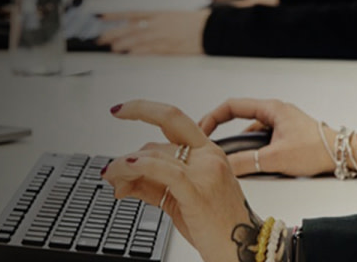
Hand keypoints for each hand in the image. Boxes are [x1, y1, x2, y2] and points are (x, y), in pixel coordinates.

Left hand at [96, 10, 207, 54]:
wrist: (211, 29)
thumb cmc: (195, 22)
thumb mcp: (173, 16)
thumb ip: (157, 21)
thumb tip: (143, 24)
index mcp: (159, 14)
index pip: (131, 14)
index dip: (115, 16)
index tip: (102, 18)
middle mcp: (158, 24)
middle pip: (131, 28)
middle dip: (114, 33)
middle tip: (101, 39)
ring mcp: (163, 36)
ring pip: (138, 40)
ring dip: (123, 44)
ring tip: (112, 48)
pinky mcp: (169, 48)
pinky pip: (150, 50)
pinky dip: (138, 51)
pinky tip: (129, 53)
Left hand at [103, 100, 264, 261]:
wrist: (244, 251)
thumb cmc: (219, 227)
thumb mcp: (181, 200)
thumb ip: (153, 185)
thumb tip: (123, 179)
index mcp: (209, 153)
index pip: (175, 119)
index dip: (146, 109)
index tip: (123, 109)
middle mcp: (209, 157)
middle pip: (165, 128)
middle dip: (133, 132)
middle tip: (112, 159)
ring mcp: (206, 172)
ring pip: (156, 153)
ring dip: (125, 165)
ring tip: (114, 181)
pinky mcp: (198, 192)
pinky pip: (163, 171)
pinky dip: (139, 167)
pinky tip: (125, 170)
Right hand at [196, 98, 340, 177]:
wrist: (342, 155)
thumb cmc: (317, 149)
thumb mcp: (276, 158)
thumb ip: (247, 162)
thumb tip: (224, 165)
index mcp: (271, 109)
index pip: (232, 106)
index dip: (212, 117)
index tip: (200, 129)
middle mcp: (274, 112)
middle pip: (239, 118)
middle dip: (222, 131)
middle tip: (208, 142)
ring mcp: (280, 124)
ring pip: (250, 132)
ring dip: (239, 143)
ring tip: (229, 156)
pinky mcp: (284, 135)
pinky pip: (261, 140)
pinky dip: (252, 149)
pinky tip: (250, 162)